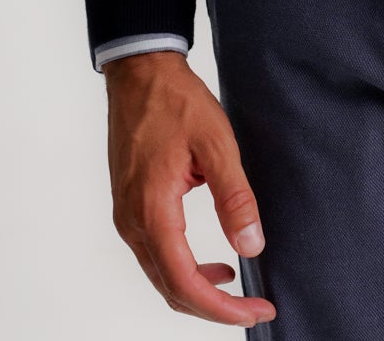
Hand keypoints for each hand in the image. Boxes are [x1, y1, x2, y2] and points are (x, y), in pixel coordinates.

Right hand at [104, 50, 276, 327]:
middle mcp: (132, 222)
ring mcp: (127, 216)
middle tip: (255, 307)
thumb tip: (252, 246)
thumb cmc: (176, 101)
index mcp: (152, 210)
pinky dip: (184, 269)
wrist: (140, 72)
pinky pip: (156, 254)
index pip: (185, 283)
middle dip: (214, 308)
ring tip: (239, 289)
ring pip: (161, 276)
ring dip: (199, 290)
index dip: (222, 308)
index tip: (257, 310)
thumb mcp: (217, 143)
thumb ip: (235, 197)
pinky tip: (213, 262)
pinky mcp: (129, 207)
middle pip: (171, 289)